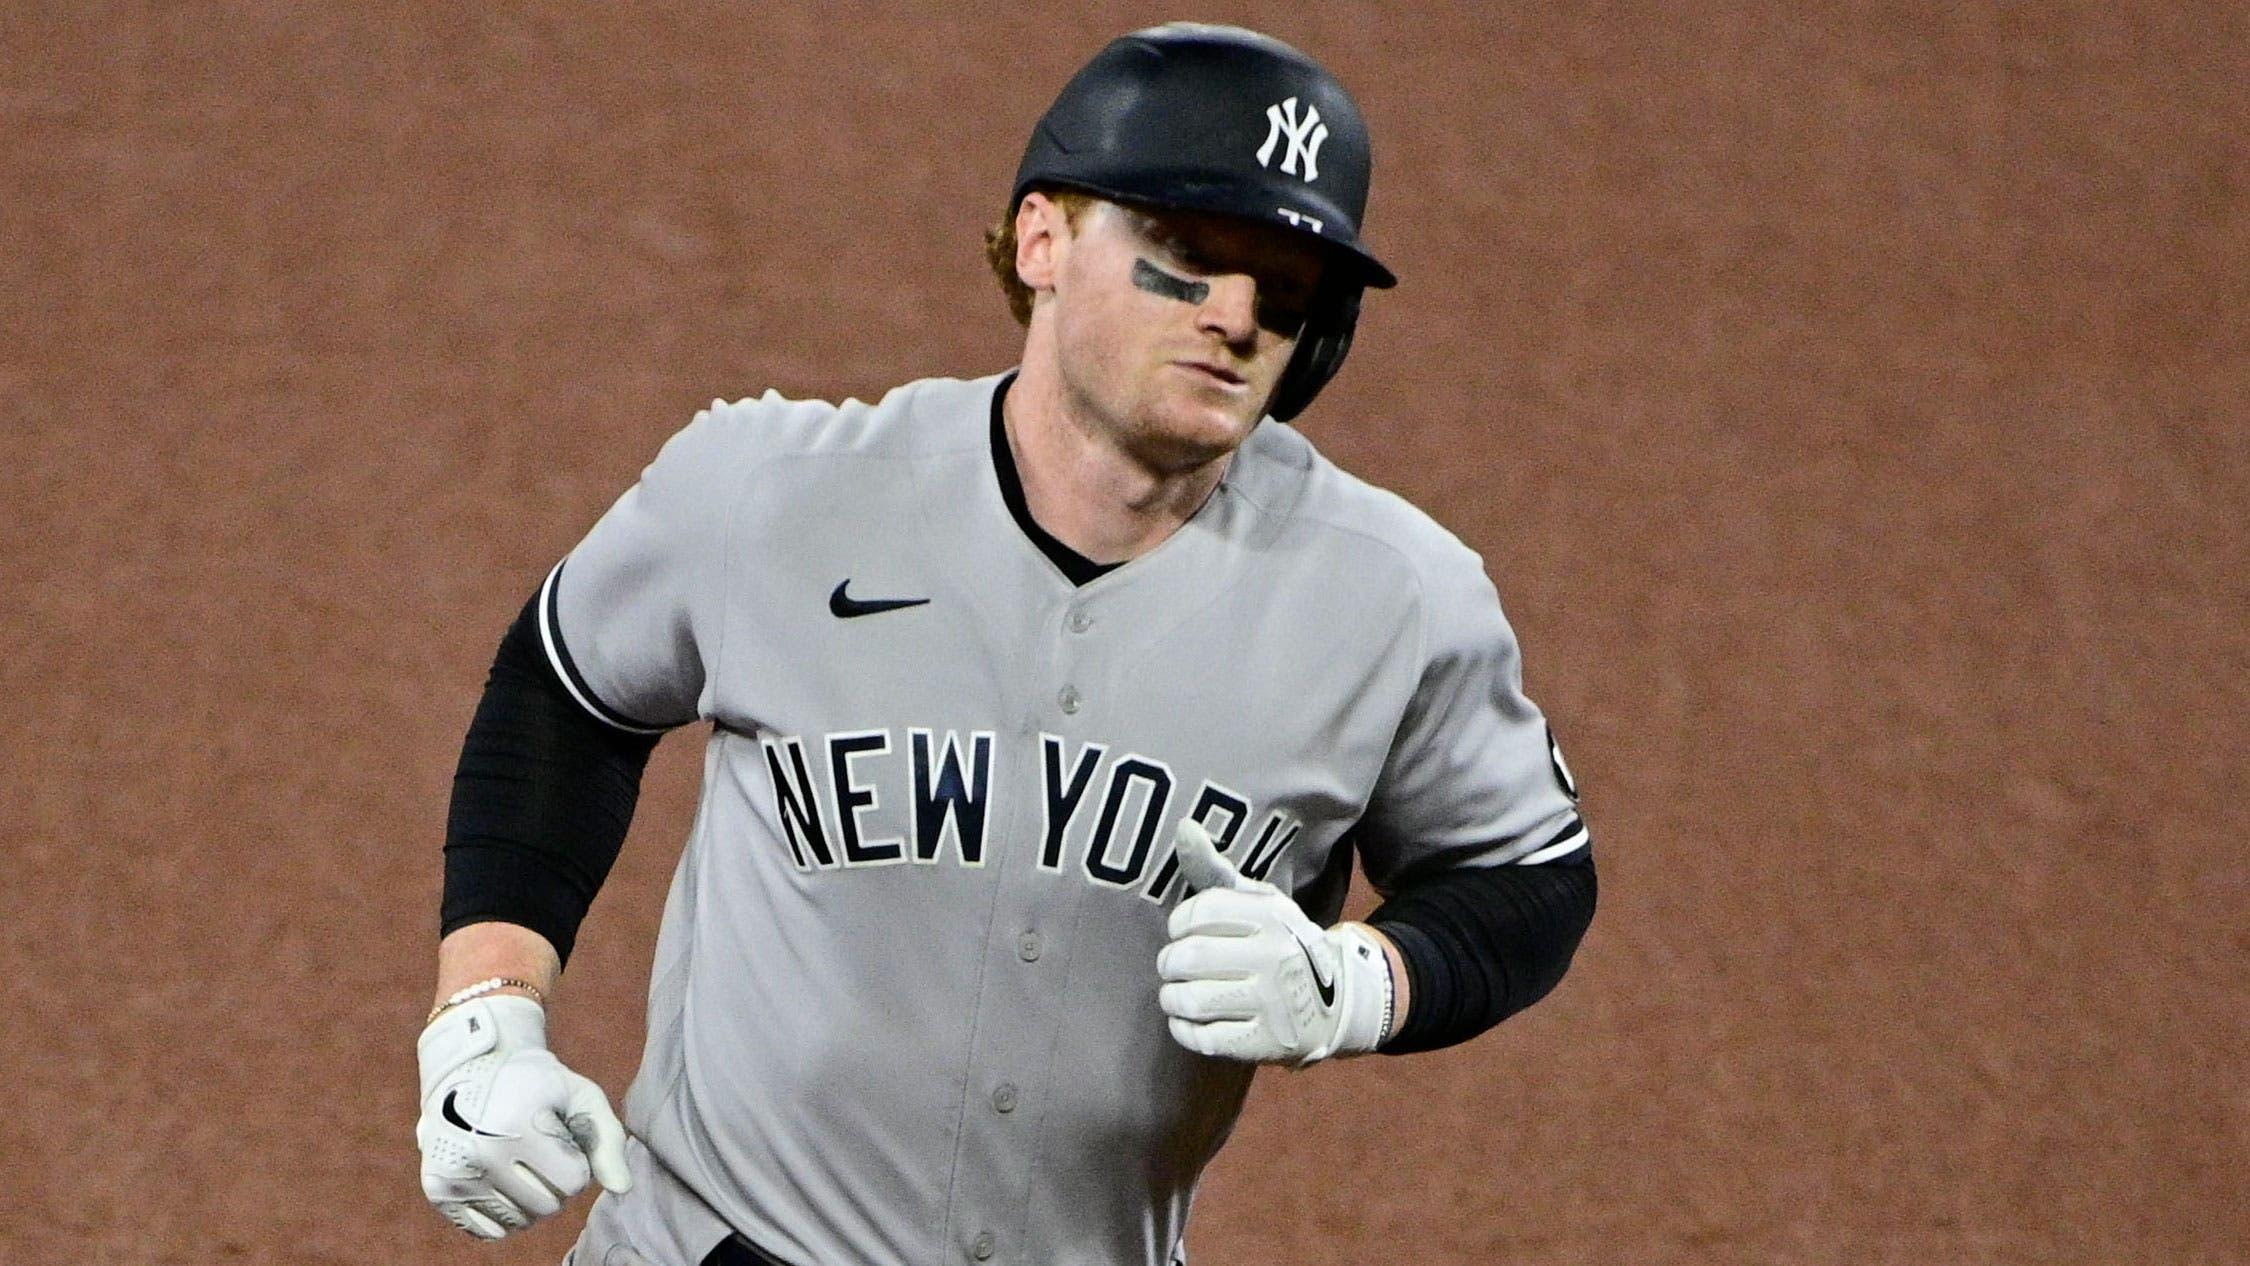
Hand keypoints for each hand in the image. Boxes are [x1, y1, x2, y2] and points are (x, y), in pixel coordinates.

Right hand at [415, 995, 631, 1239]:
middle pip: (548, 1206)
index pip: (574, 1181)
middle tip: (540, 1148)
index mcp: (517, 1126)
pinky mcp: (438, 1191)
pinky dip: (503, 1213)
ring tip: (518, 1159)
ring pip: (520, 1221)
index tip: (561, 1136)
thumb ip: (607, 1140)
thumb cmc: (535, 1083)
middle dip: (555, 1182)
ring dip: (530, 1198)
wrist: (468, 1067)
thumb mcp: (579, 1095)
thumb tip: (623, 1189)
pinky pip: (489, 1230)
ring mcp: (454, 1175)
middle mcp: (480, 1154)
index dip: (577, 1160)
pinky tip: (499, 1179)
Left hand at [1156, 820, 1392, 1065]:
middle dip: (1170, 963)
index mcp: (1271, 916)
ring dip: (1172, 999)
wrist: (1338, 1003)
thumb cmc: (1281, 944)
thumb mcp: (1259, 902)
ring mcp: (1273, 1003)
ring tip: (1178, 995)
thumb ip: (1215, 869)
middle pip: (1189, 957)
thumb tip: (1183, 826)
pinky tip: (1189, 1022)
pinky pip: (1204, 1039)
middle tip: (1174, 967)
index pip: (1199, 911)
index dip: (1179, 923)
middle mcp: (1275, 957)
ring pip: (1191, 1000)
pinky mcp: (1267, 1043)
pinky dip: (1185, 1031)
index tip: (1184, 932)